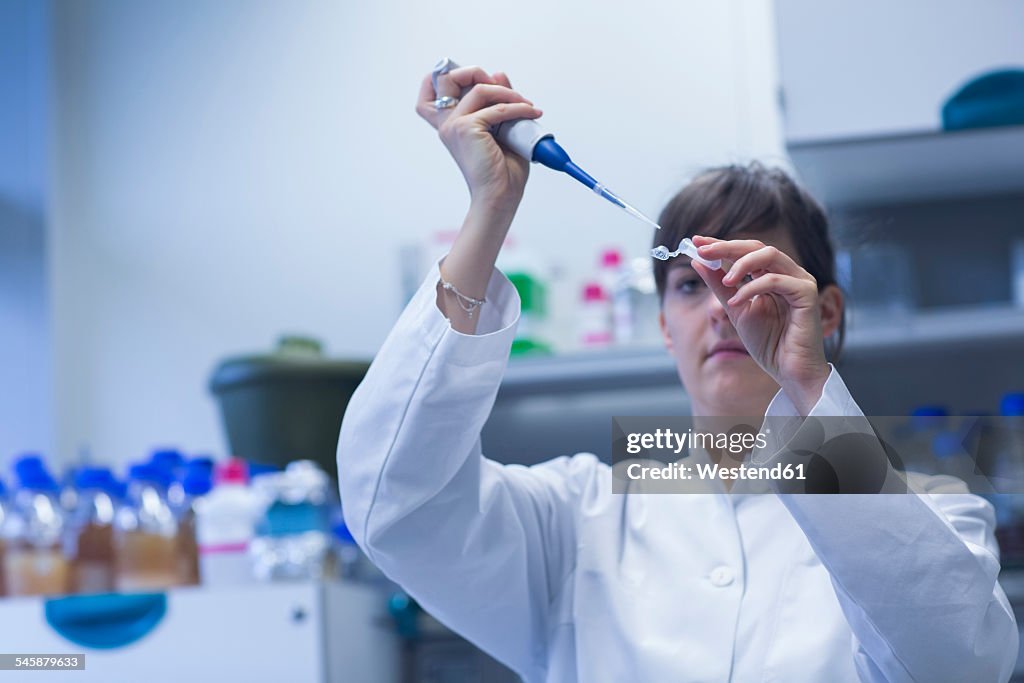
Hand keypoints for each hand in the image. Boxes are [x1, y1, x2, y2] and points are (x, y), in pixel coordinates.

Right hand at [416, 66, 542, 210]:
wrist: (500, 197)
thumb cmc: (501, 171)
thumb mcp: (501, 127)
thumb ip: (498, 101)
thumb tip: (498, 74)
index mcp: (450, 125)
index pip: (432, 91)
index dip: (447, 76)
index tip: (479, 79)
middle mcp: (447, 123)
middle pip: (446, 78)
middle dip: (475, 73)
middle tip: (502, 87)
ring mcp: (454, 125)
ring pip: (480, 88)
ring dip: (508, 93)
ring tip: (527, 105)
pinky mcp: (466, 128)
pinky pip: (497, 108)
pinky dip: (518, 108)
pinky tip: (532, 113)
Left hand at [692, 235, 830, 413]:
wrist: (789, 371)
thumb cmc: (768, 343)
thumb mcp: (735, 309)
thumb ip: (719, 285)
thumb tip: (698, 261)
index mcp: (772, 275)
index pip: (746, 250)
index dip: (721, 244)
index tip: (696, 242)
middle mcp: (788, 273)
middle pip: (757, 246)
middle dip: (727, 246)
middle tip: (703, 251)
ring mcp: (800, 281)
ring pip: (769, 255)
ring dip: (741, 264)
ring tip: (725, 281)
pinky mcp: (807, 294)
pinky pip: (776, 280)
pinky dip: (752, 288)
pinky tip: (737, 300)